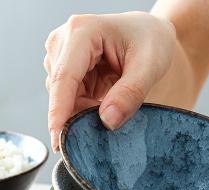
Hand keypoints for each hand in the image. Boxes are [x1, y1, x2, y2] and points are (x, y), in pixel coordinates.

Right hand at [44, 12, 176, 150]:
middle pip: (60, 92)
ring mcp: (60, 56)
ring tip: (111, 105)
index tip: (58, 139)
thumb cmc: (150, 41)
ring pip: (62, 99)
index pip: (65, 78)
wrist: (148, 35)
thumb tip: (107, 120)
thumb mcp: (149, 66)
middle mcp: (63, 42)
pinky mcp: (64, 71)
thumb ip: (130, 94)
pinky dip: (84, 109)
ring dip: (83, 112)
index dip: (59, 111)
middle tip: (108, 124)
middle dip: (79, 115)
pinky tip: (102, 104)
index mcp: (82, 32)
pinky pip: (68, 100)